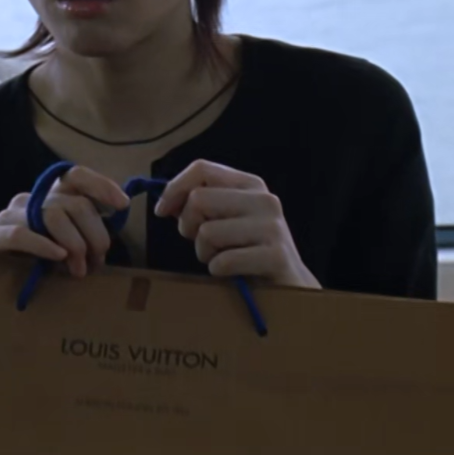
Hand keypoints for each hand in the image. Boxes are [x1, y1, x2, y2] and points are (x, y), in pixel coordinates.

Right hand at [0, 165, 130, 277]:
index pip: (76, 176)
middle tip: (96, 262)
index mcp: (50, 198)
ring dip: (74, 245)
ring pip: (52, 216)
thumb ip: (86, 233)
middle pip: (73, 204)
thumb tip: (113, 228)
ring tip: (78, 271)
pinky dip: (43, 245)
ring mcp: (9, 215)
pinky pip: (20, 234)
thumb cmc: (39, 267)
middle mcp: (30, 199)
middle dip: (94, 234)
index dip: (101, 186)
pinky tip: (57, 257)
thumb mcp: (69, 247)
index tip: (122, 205)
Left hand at [153, 159, 321, 288]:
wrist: (291, 285)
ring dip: (204, 253)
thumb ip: (201, 205)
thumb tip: (166, 203)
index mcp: (251, 184)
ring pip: (207, 232)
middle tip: (201, 243)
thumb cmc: (249, 251)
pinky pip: (224, 261)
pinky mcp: (275, 256)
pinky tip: (232, 273)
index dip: (174, 188)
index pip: (202, 169)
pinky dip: (218, 270)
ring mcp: (272, 227)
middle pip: (198, 199)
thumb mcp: (227, 219)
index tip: (162, 210)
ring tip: (221, 259)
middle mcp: (264, 200)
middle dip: (188, 226)